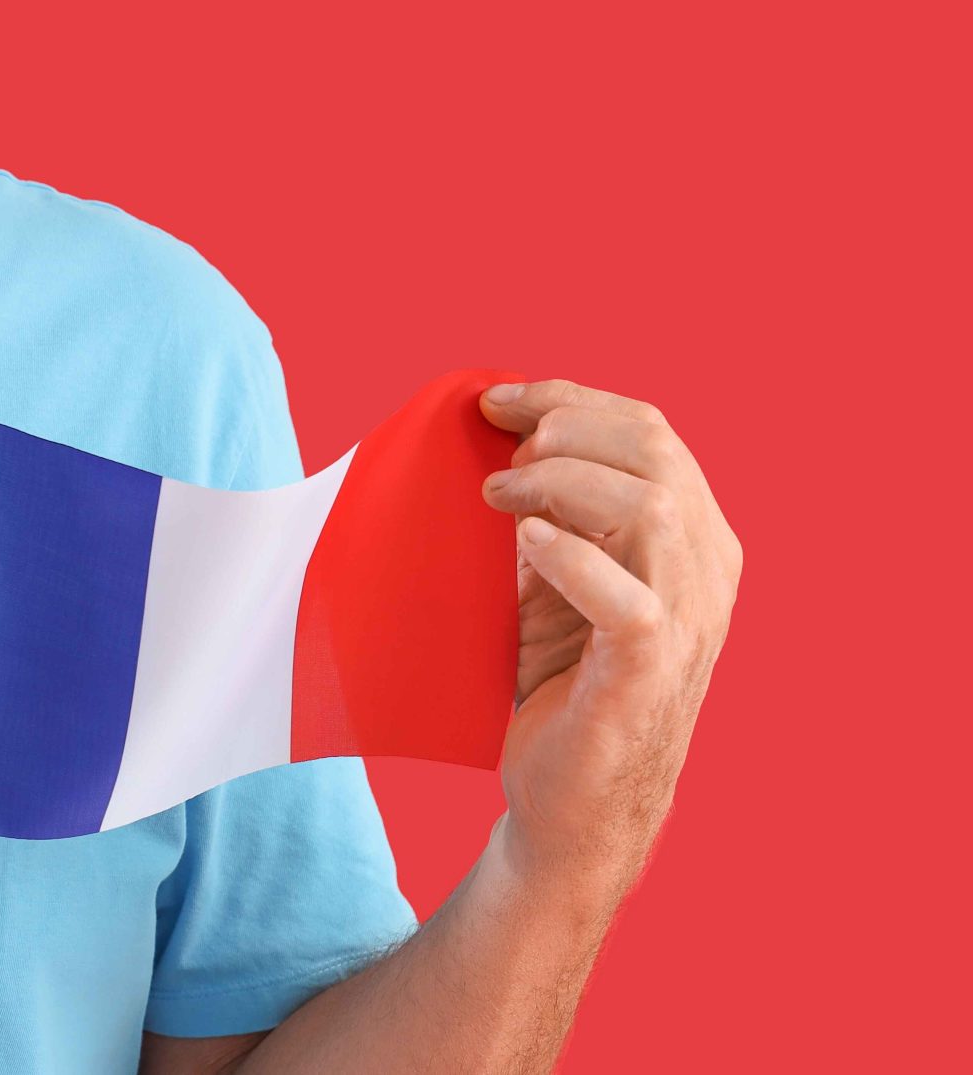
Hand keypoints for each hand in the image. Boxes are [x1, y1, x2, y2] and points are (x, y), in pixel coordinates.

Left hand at [478, 379, 742, 896]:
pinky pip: (631, 600)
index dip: (570, 399)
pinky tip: (525, 545)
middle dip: (565, 427)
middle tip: (497, 451)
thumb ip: (546, 509)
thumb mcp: (551, 577)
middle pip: (655, 451)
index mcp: (693, 538)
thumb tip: (493, 428)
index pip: (650, 431)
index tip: (494, 400)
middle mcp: (707, 572)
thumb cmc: (557, 684)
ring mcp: (688, 624)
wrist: (572, 803)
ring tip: (498, 499)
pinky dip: (573, 559)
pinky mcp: (650, 675)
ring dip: (561, 483)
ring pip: (652, 507)